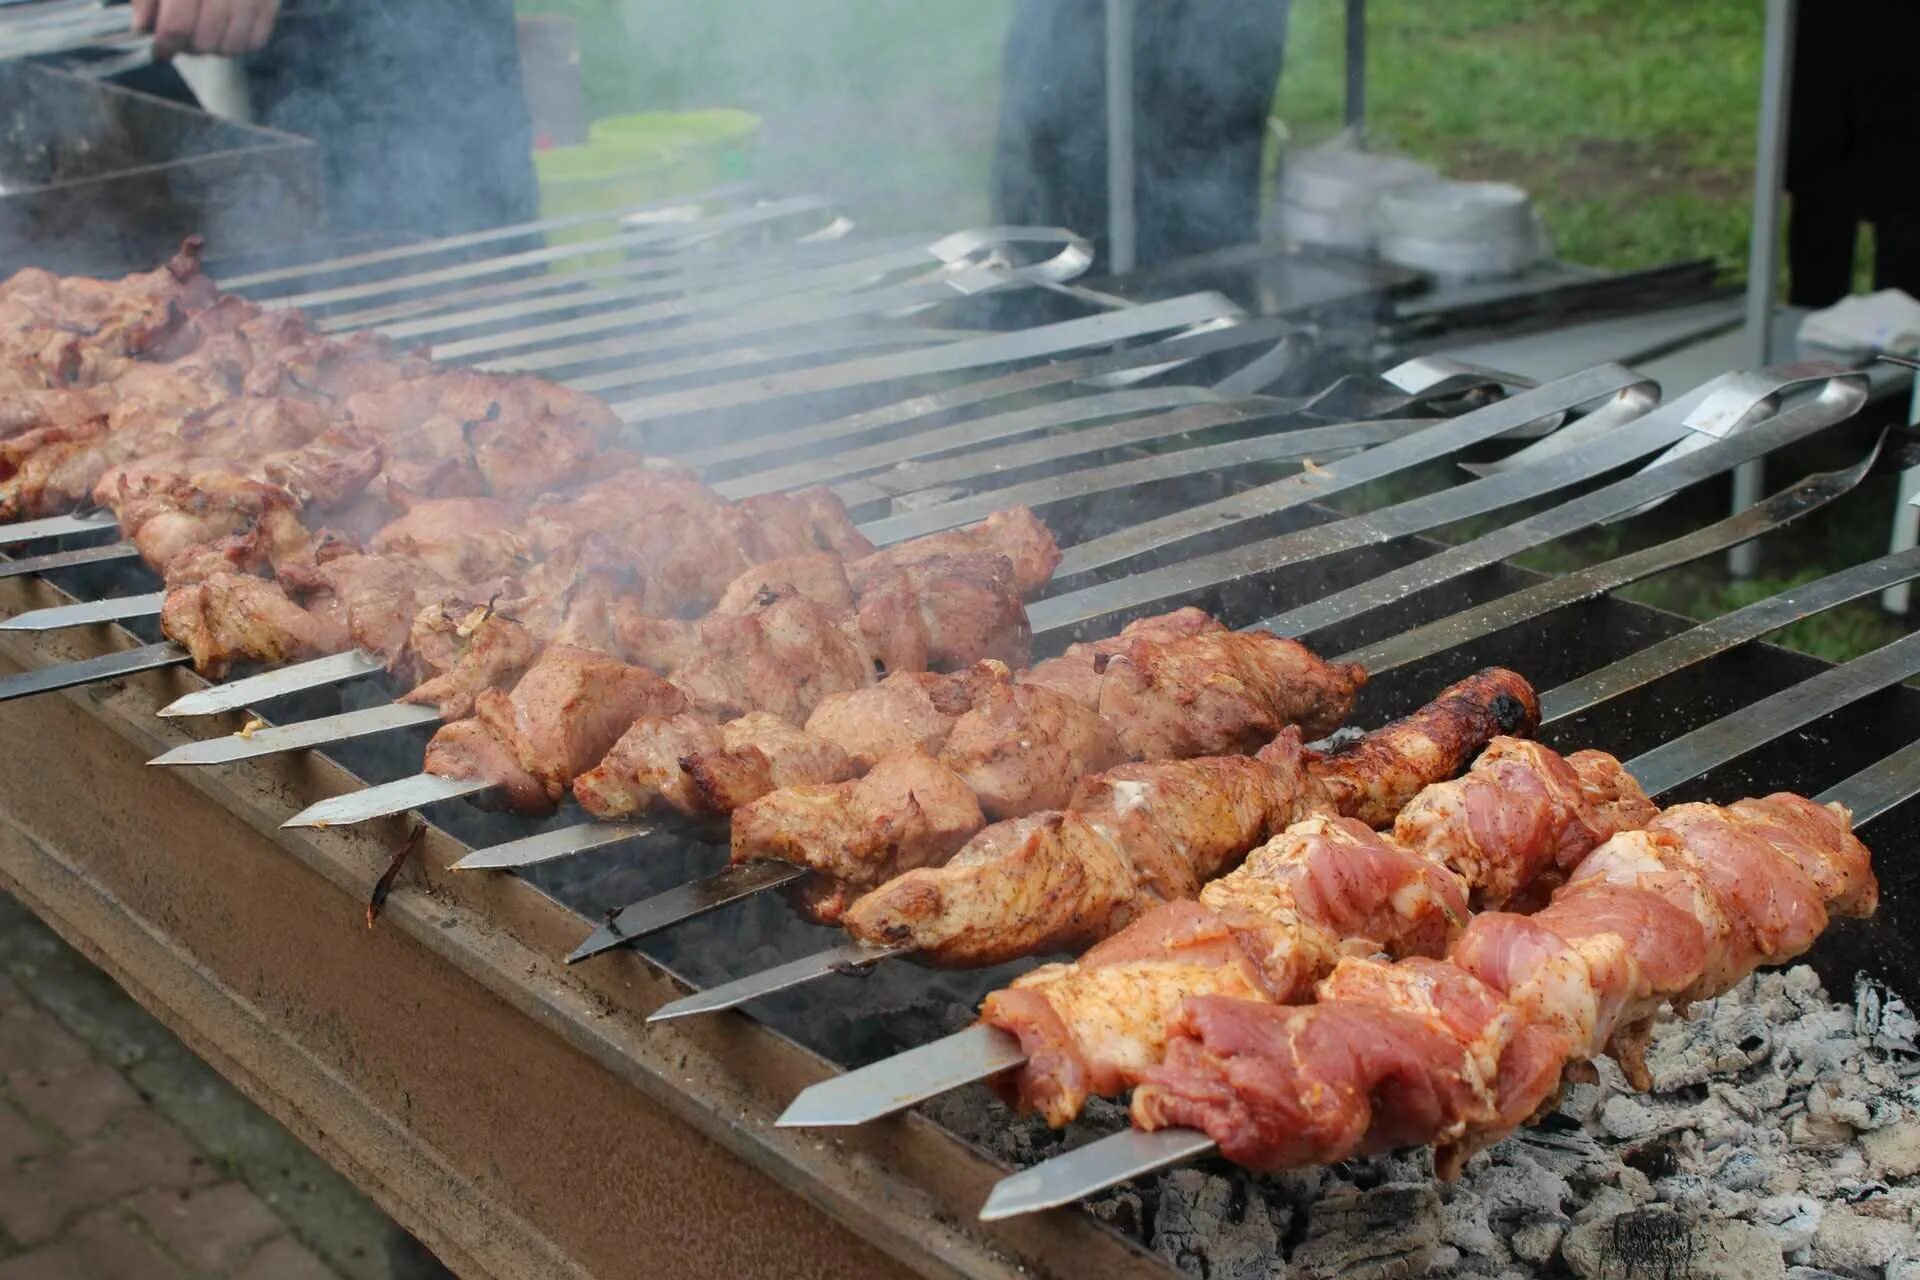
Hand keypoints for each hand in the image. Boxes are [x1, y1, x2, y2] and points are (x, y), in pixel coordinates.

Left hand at [131, 0, 279, 59]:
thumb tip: (144, 26)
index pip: (178, 25)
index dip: (165, 45)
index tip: (159, 52)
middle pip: (207, 41)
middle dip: (189, 47)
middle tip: (180, 39)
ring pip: (233, 46)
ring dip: (213, 48)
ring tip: (202, 34)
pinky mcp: (271, 1)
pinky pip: (257, 40)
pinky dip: (239, 44)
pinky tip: (226, 32)